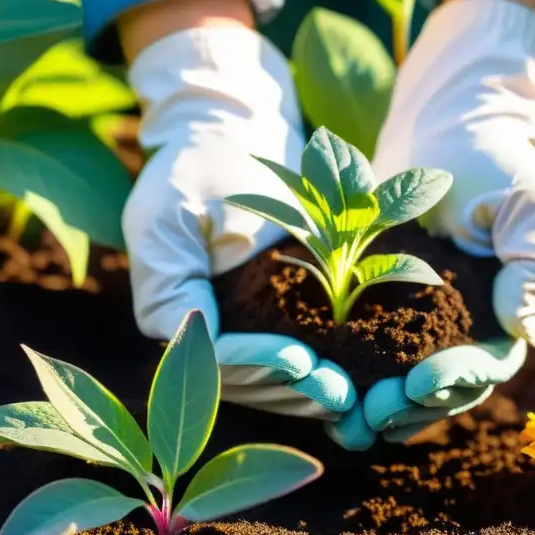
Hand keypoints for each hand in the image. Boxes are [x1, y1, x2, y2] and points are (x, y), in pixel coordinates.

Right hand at [123, 27, 355, 425]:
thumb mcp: (175, 210)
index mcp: (171, 312)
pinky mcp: (269, 328)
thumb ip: (171, 274)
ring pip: (275, 386)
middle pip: (249, 385)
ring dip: (316, 395)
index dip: (258, 365)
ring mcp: (237, 335)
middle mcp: (202, 336)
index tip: (302, 362)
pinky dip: (327, 374)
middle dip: (297, 392)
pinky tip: (364, 384)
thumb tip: (187, 329)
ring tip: (361, 398)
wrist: (233, 136)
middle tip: (345, 394)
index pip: (214, 357)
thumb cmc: (201, 164)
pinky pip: (295, 365)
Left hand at [364, 0, 534, 439]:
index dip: (454, 380)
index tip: (417, 383)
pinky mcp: (386, 314)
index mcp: (508, 314)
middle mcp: (469, 332)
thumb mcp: (528, 201)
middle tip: (369, 415)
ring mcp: (426, 327)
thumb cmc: (493, 161)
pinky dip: (355, 382)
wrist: (444, 131)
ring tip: (344, 425)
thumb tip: (528, 331)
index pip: (487, 365)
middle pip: (444, 391)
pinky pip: (372, 359)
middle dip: (408, 408)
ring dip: (379, 411)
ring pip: (407, 388)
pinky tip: (330, 399)